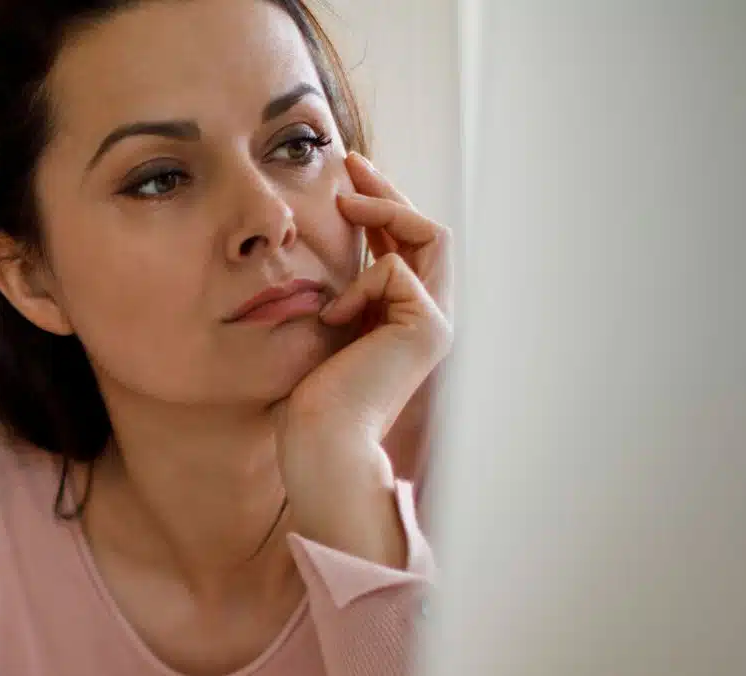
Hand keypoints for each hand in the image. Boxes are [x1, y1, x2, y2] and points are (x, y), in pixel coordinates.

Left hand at [275, 156, 452, 562]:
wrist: (320, 442)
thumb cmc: (310, 398)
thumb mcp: (324, 328)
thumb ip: (339, 293)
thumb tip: (325, 253)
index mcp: (405, 319)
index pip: (406, 247)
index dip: (381, 208)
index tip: (346, 183)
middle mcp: (430, 318)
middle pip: (426, 231)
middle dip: (389, 191)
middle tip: (351, 163)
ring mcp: (435, 323)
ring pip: (427, 235)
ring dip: (384, 209)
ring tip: (344, 203)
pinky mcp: (427, 327)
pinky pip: (394, 271)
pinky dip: (358, 283)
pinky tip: (334, 317)